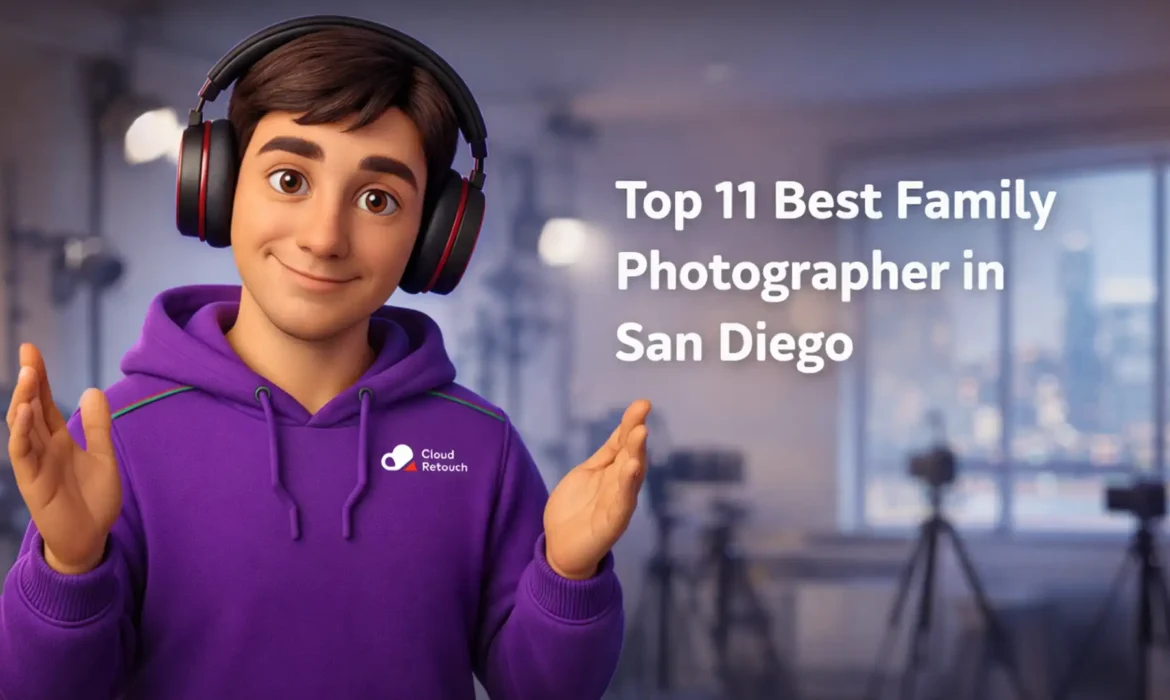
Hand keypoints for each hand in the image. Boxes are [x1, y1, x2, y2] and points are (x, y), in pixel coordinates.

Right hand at [6, 343, 120, 574]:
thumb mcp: (102, 455)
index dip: (40, 377)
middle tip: (29, 351)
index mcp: (58, 440)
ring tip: (29, 375)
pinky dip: (20, 432)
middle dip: (29, 380)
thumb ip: (96, 426)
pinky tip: (24, 412)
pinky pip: (21, 453)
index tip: (33, 349)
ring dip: (23, 400)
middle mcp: (42, 448)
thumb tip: (92, 390)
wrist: (91, 538)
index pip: (44, 402)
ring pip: (22, 426)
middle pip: (30, 407)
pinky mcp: (31, 481)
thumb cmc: (94, 499)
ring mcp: (34, 463)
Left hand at [544, 400, 649, 579]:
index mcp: (612, 471)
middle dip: (636, 435)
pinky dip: (628, 485)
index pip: (623, 443)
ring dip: (636, 454)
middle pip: (631, 455)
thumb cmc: (576, 509)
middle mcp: (620, 484)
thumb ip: (606, 455)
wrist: (562, 548)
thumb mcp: (587, 473)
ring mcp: (618, 503)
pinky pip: (623, 502)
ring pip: (631, 475)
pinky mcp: (613, 522)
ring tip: (640, 433)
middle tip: (641, 414)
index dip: (631, 423)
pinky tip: (632, 468)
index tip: (642, 404)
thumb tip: (623, 428)